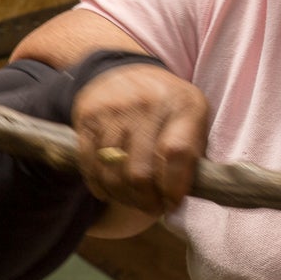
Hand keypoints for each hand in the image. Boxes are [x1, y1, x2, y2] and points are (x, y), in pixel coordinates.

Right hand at [70, 62, 210, 227]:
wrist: (124, 70)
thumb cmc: (167, 102)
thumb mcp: (193, 113)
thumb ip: (194, 148)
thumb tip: (185, 192)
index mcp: (182, 105)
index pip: (176, 154)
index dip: (174, 186)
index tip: (173, 202)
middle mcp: (147, 106)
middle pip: (140, 172)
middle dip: (148, 200)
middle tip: (154, 208)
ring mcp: (113, 112)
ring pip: (113, 173)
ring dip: (124, 198)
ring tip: (135, 202)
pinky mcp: (87, 120)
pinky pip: (90, 165)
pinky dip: (101, 187)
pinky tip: (112, 192)